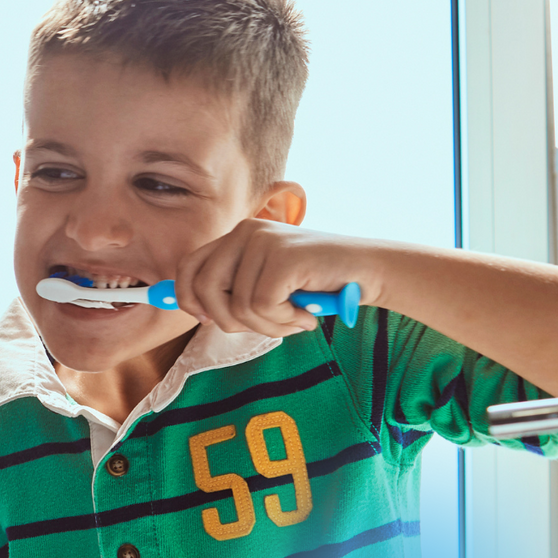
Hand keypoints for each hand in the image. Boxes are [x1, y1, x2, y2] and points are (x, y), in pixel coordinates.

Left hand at [173, 219, 389, 337]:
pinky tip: (305, 315)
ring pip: (235, 305)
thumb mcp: (267, 283)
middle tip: (265, 325)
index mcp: (237, 236)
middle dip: (229, 321)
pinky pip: (262, 307)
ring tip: (293, 320)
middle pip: (203, 289)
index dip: (188, 299)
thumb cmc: (317, 284)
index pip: (188, 267)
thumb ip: (235, 290)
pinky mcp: (283, 256)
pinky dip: (283, 321)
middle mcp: (246, 232)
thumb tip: (197, 312)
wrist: (369, 271)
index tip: (207, 320)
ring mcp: (264, 241)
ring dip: (266, 326)